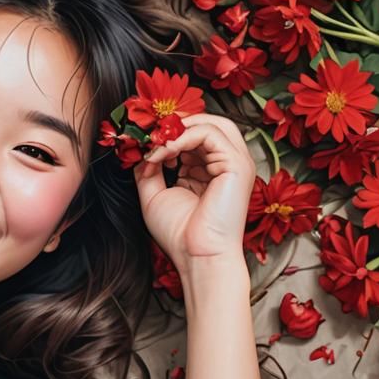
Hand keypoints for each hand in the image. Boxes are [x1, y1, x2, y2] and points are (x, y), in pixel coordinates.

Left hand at [133, 113, 255, 279]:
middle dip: (174, 125)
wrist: (196, 256)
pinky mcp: (237, 164)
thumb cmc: (180, 233)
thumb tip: (141, 149)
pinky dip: (181, 137)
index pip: (193, 134)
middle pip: (207, 122)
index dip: (167, 134)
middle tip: (150, 135)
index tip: (142, 143)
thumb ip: (148, 168)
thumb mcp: (154, 194)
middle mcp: (225, 163)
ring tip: (156, 143)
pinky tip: (164, 152)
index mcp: (209, 170)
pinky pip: (209, 133)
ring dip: (177, 129)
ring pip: (211, 122)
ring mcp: (235, 162)